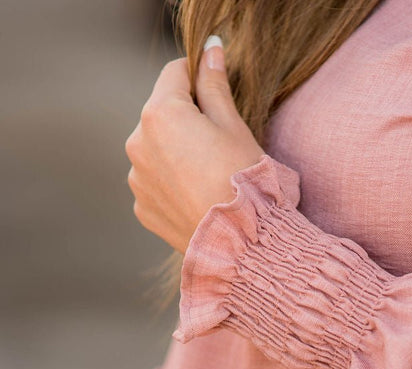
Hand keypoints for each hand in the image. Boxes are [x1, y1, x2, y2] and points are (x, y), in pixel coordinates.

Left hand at [125, 42, 263, 252]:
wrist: (241, 244)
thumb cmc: (243, 180)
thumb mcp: (234, 126)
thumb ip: (214, 85)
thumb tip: (210, 51)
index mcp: (160, 114)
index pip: (176, 74)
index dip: (199, 78)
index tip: (218, 92)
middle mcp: (137, 142)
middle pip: (162, 114)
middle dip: (186, 120)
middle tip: (220, 145)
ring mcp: (137, 178)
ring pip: (157, 150)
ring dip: (177, 153)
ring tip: (209, 176)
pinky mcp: (142, 207)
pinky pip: (155, 183)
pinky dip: (172, 184)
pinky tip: (198, 196)